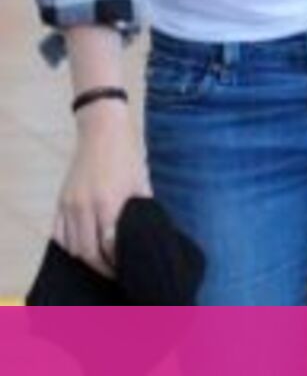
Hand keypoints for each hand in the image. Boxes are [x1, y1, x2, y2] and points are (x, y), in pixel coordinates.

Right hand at [54, 99, 151, 276]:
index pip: (109, 247)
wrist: (102, 131)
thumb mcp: (141, 183)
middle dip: (103, 267)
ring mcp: (69, 204)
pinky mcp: (60, 201)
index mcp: (108, 203)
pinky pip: (58, 234)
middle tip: (117, 273)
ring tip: (103, 263)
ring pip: (72, 247)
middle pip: (88, 252)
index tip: (130, 270)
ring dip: (86, 259)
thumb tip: (149, 236)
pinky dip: (70, 246)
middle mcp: (84, 207)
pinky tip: (84, 249)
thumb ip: (142, 211)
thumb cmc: (128, 156)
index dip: (119, 263)